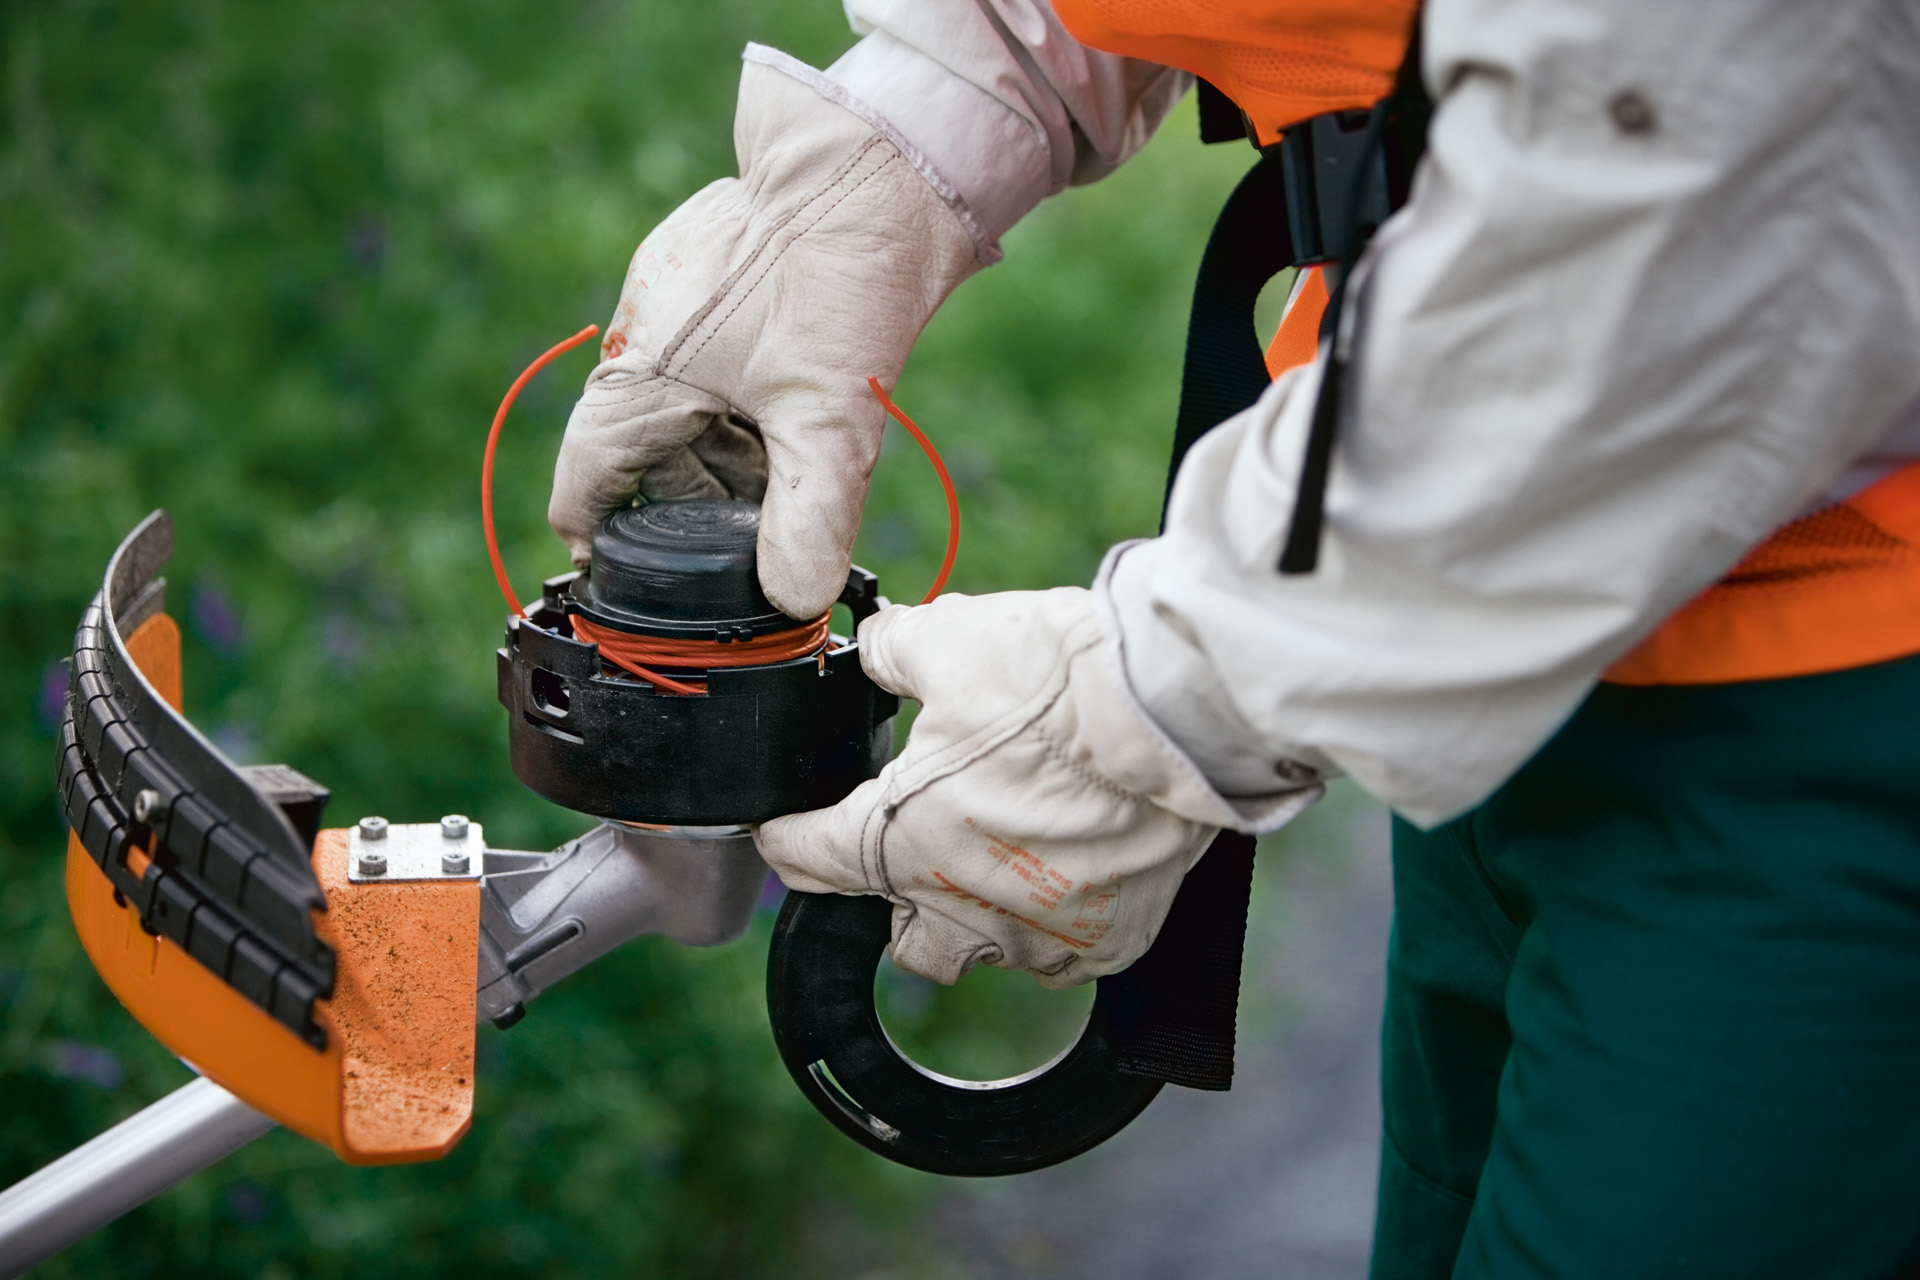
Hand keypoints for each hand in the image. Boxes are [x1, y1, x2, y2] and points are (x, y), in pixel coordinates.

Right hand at [549, 56, 982, 619]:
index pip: (586, 476)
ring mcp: (675, 291)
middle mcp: (642, 332)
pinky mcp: (713, 265)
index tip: (614, 572)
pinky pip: (708, 353)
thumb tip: (797, 602)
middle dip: (687, 497)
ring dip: (720, 448)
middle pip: (643, 444)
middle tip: (735, 542)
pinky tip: (787, 415)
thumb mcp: (828, 422)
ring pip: (681, 398)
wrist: (882, 170)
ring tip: (774, 486)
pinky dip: (737, 397)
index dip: (596, 533)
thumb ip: (808, 518)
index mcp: (642, 373)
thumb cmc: (840, 283)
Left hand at [755, 588, 1315, 987]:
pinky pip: (1063, 955)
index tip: (785, 832)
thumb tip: (882, 644)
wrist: (1178, 715)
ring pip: (985, 952)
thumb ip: (895, 652)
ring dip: (981, 914)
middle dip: (900, 899)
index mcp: (895, 841)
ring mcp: (1036, 937)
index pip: (807, 859)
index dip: (788, 838)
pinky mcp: (1106, 944)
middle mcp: (958, 908)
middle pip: (901, 938)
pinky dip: (1059, 921)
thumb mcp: (949, 640)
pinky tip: (1075, 868)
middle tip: (924, 840)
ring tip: (1008, 852)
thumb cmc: (1058, 683)